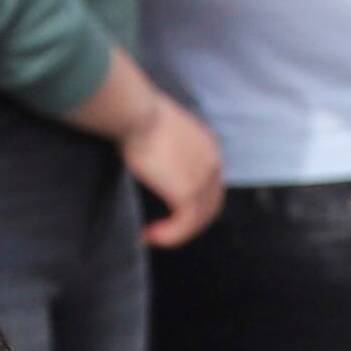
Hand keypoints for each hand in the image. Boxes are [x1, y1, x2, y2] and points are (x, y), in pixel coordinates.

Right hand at [111, 74, 226, 247]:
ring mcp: (203, 180)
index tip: (169, 210)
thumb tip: (152, 160)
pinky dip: (169, 236)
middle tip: (162, 231)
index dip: (193, 202)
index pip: (210, 184)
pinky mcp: (188, 193)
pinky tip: (150, 236)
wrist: (137, 113)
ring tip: (152, 236)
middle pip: (210, 206)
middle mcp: (213, 163)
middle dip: (188, 224)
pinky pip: (184, 225)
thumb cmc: (138, 116)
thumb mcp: (161, 130)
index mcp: (209, 146)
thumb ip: (167, 148)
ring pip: (198, 220)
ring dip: (176, 233)